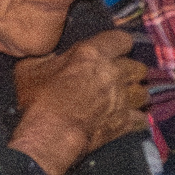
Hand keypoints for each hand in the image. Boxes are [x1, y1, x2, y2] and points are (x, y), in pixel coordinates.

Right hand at [9, 30, 148, 174]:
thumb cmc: (38, 100)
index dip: (119, 44)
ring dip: (136, 95)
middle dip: (131, 72)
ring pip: (144, 92)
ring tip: (126, 100)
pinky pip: (143, 118)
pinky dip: (137, 119)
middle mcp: (114, 73)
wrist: (50, 135)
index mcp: (92, 54)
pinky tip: (129, 120)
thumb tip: (50, 55)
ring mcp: (124, 98)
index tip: (113, 51)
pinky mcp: (127, 121)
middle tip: (118, 78)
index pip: (122, 39)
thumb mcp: (30, 68)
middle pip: (138, 67)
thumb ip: (46, 57)